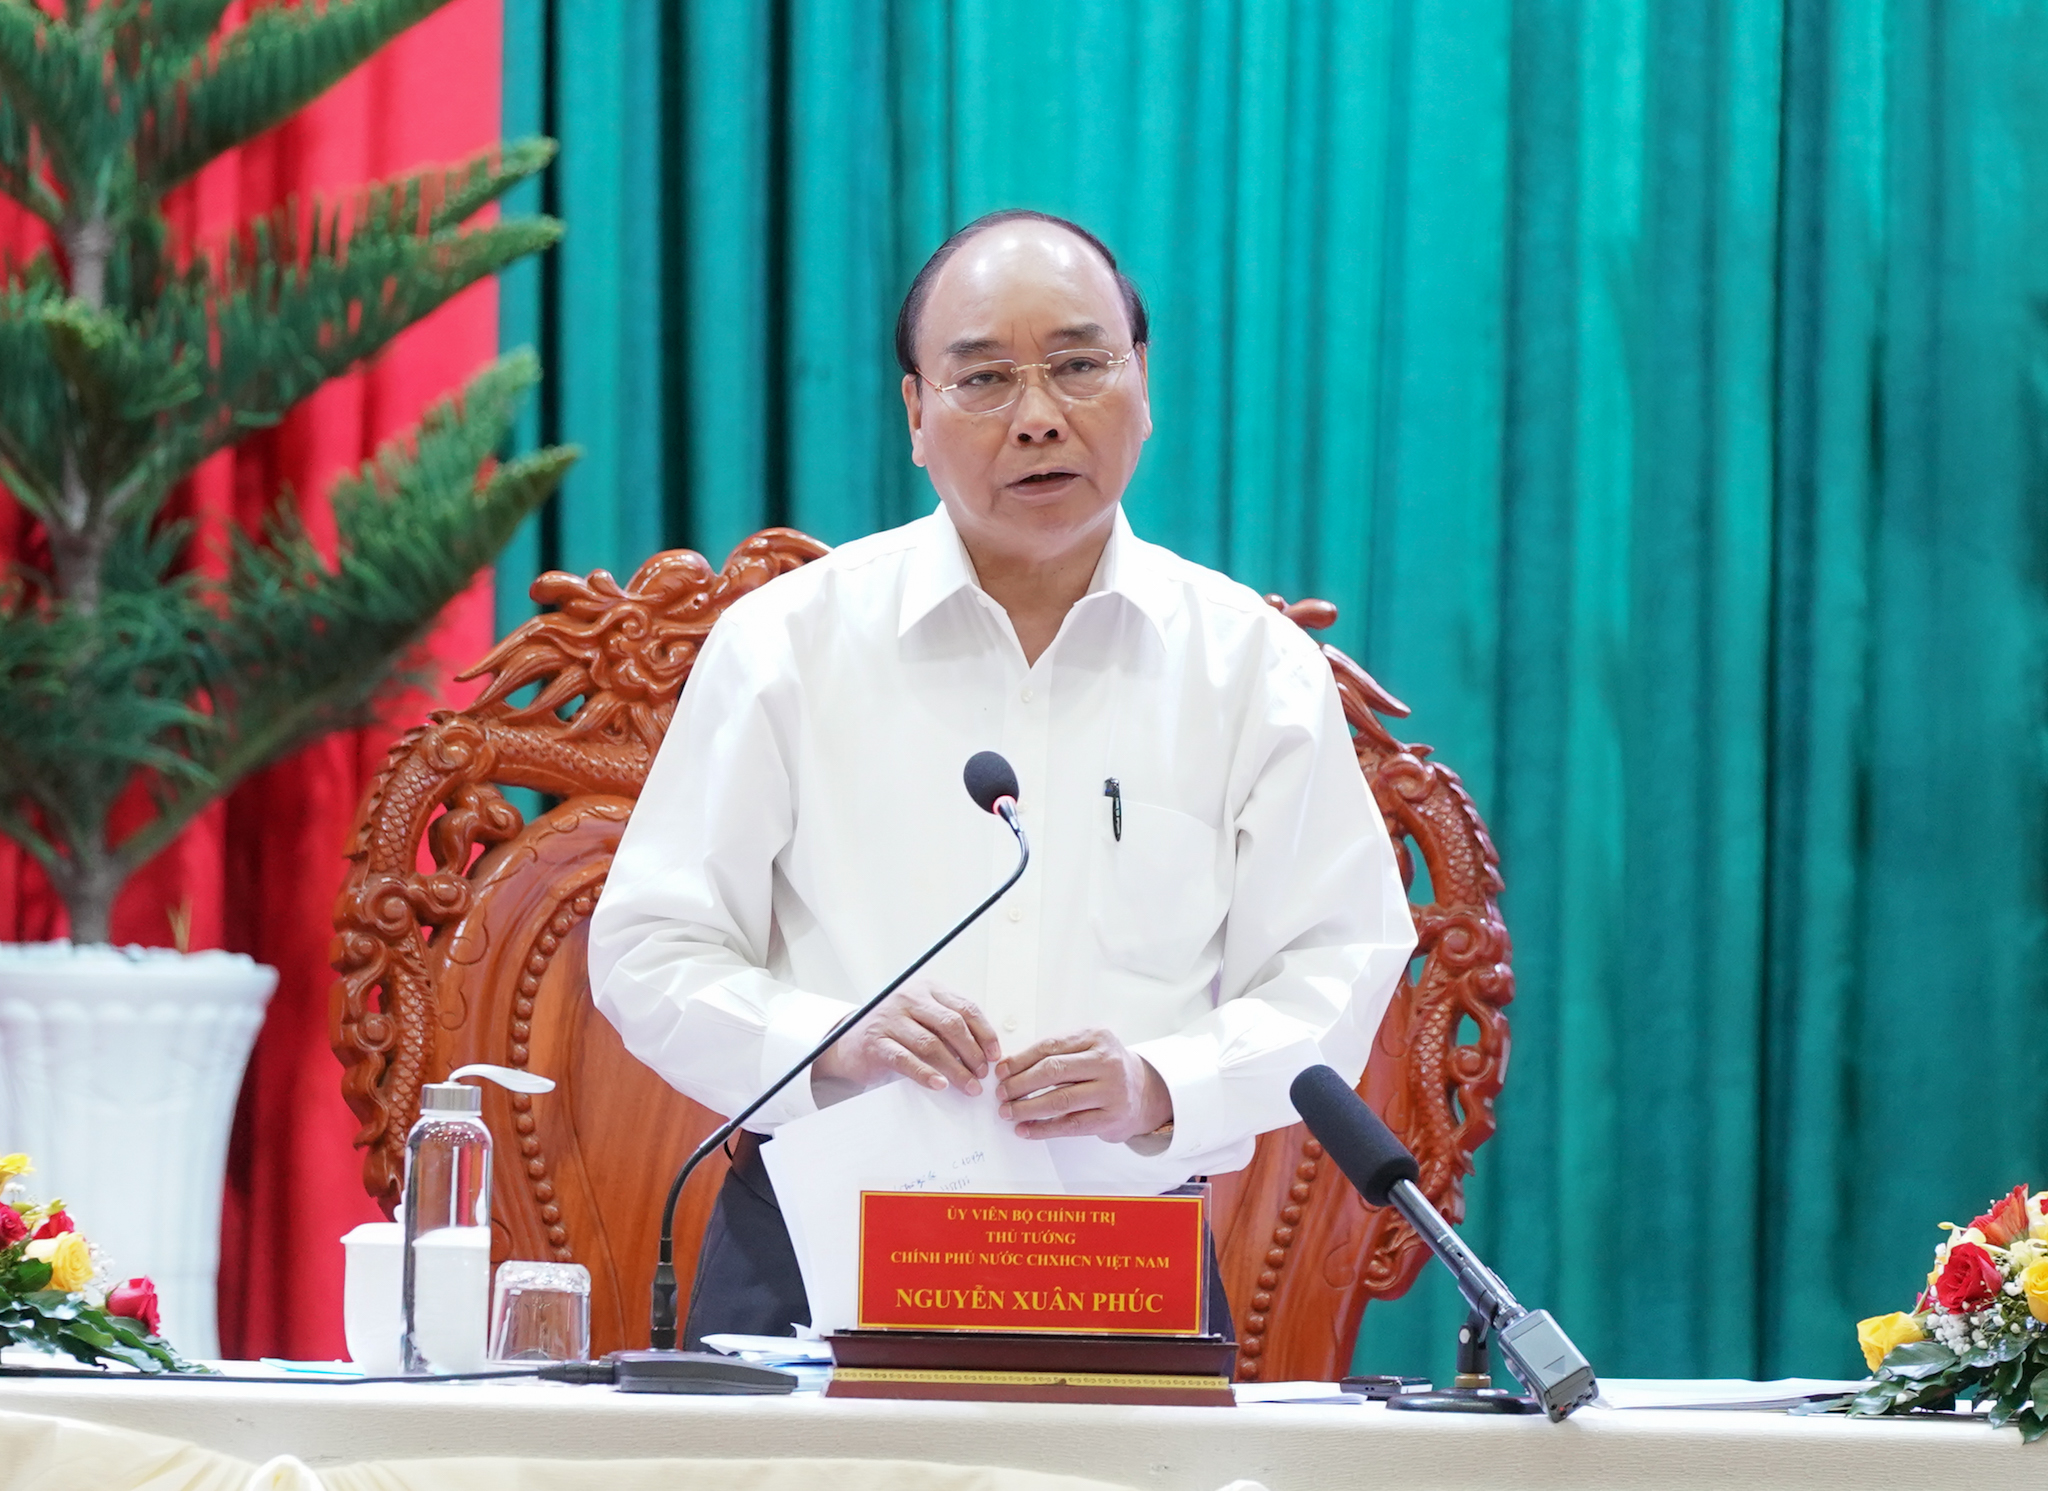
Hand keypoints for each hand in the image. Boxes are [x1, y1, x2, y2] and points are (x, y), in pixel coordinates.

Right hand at [811, 979, 1002, 1094]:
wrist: (849, 1042)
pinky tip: (940, 1085)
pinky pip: (906, 1059)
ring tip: (969, 1085)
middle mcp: (909, 999)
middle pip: (951, 1024)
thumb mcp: (924, 1018)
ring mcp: (891, 1019)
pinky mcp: (876, 1042)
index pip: (965, 1007)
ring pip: (931, 1044)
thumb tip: (986, 1051)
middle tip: (983, 1074)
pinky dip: (925, 1074)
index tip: (995, 1055)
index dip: (984, 1033)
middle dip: (972, 1052)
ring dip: (955, 1068)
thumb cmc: (894, 1032)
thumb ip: (949, 1026)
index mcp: (927, 989)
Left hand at [995, 1028, 1171, 1141]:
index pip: (1050, 1046)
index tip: (1001, 1071)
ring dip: (1027, 1107)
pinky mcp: (1111, 1118)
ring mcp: (1112, 1090)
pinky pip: (1070, 1125)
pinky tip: (1026, 1129)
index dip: (1020, 1060)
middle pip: (1053, 1071)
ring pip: (1060, 1099)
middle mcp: (1107, 1061)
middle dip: (1020, 1083)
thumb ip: (1056, 1053)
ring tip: (1009, 1112)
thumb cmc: (1105, 1069)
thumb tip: (1010, 1066)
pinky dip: (1043, 1128)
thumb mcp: (1087, 1048)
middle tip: (1001, 1093)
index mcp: (1097, 1037)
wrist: (1143, 1091)